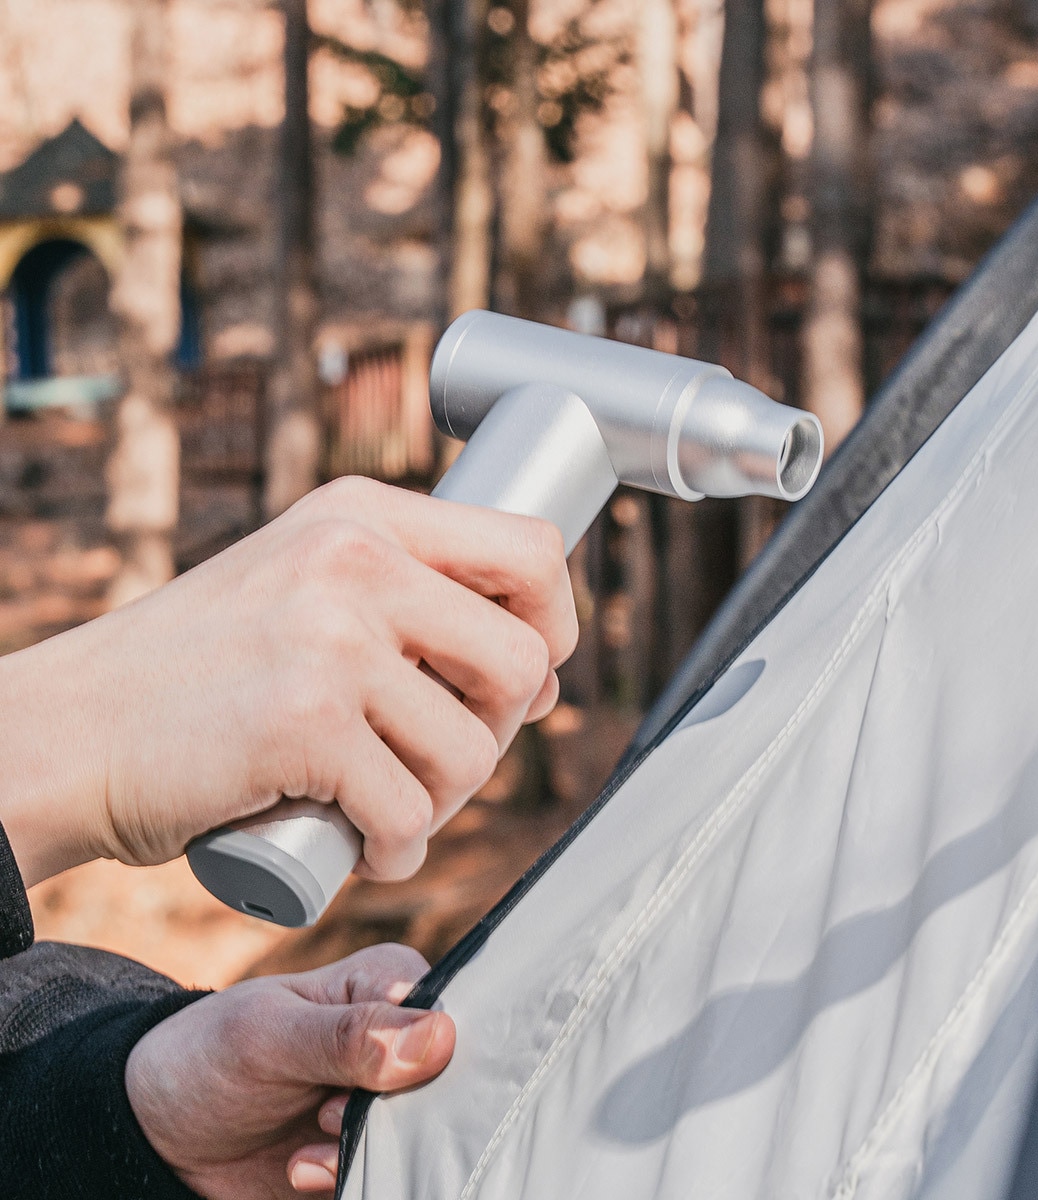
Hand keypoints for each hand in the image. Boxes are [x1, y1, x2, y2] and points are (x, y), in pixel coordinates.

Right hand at [0, 477, 577, 884]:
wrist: (70, 729)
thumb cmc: (199, 671)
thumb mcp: (306, 586)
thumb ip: (414, 603)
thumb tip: (544, 669)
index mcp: (363, 514)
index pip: (531, 549)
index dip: (554, 624)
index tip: (526, 676)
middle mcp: (354, 558)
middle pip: (523, 660)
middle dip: (501, 729)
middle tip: (441, 759)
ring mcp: (330, 638)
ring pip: (474, 750)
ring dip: (447, 801)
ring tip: (394, 807)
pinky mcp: (305, 724)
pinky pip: (411, 813)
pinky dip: (401, 849)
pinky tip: (371, 847)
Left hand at [126, 944, 453, 1197]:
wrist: (157, 1138)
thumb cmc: (208, 1057)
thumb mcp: (268, 1036)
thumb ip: (347, 1036)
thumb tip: (439, 1038)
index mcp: (389, 983)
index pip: (449, 1014)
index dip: (424, 1054)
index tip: (366, 1079)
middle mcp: (401, 1039)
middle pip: (445, 1081)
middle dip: (391, 1111)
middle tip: (326, 1111)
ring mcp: (387, 1099)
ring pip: (424, 1135)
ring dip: (364, 1148)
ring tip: (310, 1135)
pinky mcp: (372, 1150)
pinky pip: (395, 1173)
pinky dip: (351, 1180)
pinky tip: (303, 1168)